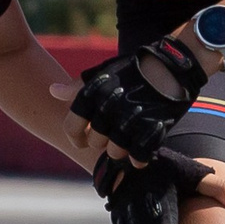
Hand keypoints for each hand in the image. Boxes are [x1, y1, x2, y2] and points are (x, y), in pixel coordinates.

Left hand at [56, 36, 206, 164]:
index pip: (71, 127)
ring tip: (128, 139)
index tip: (81, 140)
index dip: (75, 137)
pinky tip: (140, 152)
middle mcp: (108, 109)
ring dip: (120, 149)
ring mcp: (130, 121)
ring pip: (115, 152)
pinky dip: (138, 158)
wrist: (172, 65)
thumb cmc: (133, 70)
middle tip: (113, 132)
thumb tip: (52, 91)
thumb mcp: (103, 73)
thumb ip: (76, 87)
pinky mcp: (152, 130)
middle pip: (95, 142)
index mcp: (93, 94)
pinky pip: (138, 155)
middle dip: (102, 139)